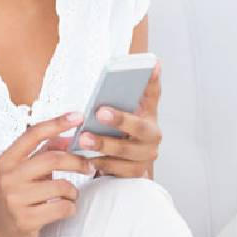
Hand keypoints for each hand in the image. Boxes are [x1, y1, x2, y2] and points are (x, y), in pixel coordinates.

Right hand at [0, 112, 93, 236]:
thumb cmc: (19, 193)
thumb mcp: (26, 170)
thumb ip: (45, 152)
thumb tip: (70, 136)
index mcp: (7, 160)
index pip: (33, 134)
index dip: (57, 123)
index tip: (78, 116)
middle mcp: (9, 177)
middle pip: (52, 159)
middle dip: (77, 161)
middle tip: (89, 166)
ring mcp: (15, 199)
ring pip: (61, 186)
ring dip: (73, 191)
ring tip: (69, 195)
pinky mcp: (26, 220)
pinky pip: (62, 208)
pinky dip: (70, 207)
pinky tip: (64, 208)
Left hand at [78, 62, 162, 178]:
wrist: (125, 162)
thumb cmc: (121, 129)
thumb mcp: (126, 109)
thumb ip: (127, 91)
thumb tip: (149, 63)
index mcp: (149, 115)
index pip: (153, 94)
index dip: (152, 80)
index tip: (150, 64)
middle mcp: (152, 136)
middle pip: (139, 127)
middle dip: (119, 119)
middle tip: (99, 112)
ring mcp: (144, 156)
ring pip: (125, 151)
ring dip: (103, 144)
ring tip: (83, 139)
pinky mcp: (134, 173)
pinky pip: (116, 169)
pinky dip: (100, 163)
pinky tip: (85, 158)